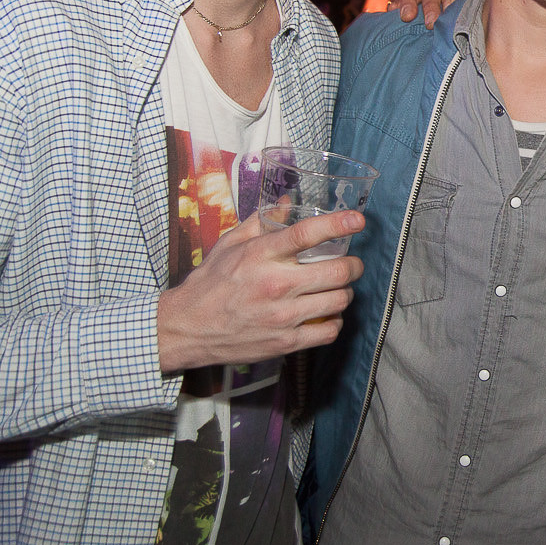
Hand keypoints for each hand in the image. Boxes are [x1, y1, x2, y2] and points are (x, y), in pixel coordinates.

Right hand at [156, 208, 364, 371]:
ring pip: (338, 301)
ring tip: (338, 288)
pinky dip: (335, 321)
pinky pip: (329, 331)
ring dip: (345, 292)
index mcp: (260, 256)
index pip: (305, 234)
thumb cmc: (210, 282)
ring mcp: (282, 316)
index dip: (337, 224)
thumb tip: (290, 202)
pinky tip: (326, 314)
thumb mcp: (230, 244)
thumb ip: (263, 221)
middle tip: (352, 264)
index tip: (357, 220)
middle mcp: (275, 285)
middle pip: (337, 272)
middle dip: (353, 265)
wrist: (187, 327)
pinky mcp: (285, 342)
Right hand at [393, 0, 490, 27]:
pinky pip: (402, 7)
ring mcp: (426, 0)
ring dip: (409, 5)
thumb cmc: (487, 0)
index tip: (451, 6)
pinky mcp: (418, 14)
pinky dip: (396, 7)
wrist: (485, 22)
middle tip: (431, 23)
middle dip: (429, 6)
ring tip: (406, 17)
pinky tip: (391, 13)